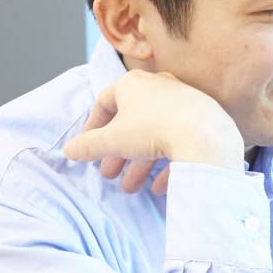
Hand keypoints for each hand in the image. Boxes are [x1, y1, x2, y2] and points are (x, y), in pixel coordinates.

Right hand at [65, 69, 244, 192]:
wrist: (204, 134)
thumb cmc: (152, 129)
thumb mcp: (112, 140)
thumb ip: (87, 146)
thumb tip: (69, 150)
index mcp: (132, 84)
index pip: (104, 102)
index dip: (93, 126)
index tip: (88, 148)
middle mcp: (158, 87)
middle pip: (131, 123)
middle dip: (118, 153)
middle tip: (109, 175)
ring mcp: (182, 102)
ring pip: (154, 135)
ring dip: (140, 163)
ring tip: (132, 188)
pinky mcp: (201, 120)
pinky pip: (179, 142)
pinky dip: (167, 164)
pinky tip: (159, 187)